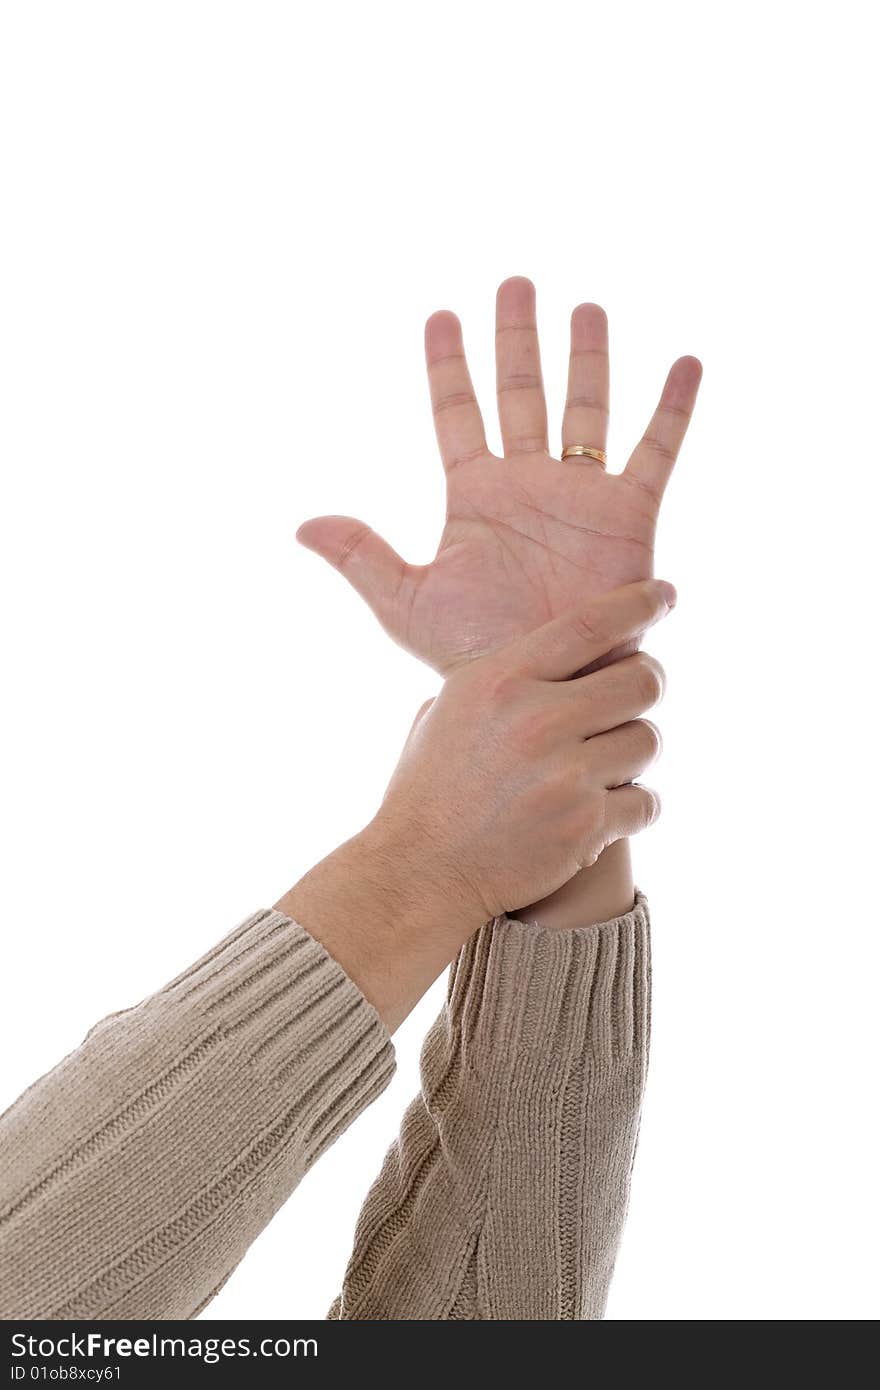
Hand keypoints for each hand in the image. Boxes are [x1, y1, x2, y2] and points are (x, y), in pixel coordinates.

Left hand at [297, 278, 700, 671]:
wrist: (544, 689)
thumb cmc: (475, 654)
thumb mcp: (406, 603)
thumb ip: (361, 557)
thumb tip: (300, 525)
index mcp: (474, 495)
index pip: (457, 412)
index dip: (448, 365)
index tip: (441, 315)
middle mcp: (527, 483)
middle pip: (521, 392)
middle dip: (517, 339)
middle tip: (515, 283)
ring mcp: (580, 495)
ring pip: (585, 408)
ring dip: (586, 358)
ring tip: (586, 306)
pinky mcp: (630, 515)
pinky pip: (655, 450)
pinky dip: (673, 408)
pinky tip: (686, 362)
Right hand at [368, 579, 671, 924]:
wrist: (420, 870)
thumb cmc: (431, 786)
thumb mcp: (449, 709)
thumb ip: (506, 678)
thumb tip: (558, 650)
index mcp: (501, 681)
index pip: (591, 625)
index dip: (638, 604)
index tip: (665, 596)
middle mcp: (537, 721)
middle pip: (642, 681)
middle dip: (644, 686)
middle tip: (632, 698)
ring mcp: (565, 776)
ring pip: (648, 741)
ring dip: (633, 752)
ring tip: (601, 765)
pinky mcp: (586, 826)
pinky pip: (647, 800)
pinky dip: (632, 807)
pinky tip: (602, 810)